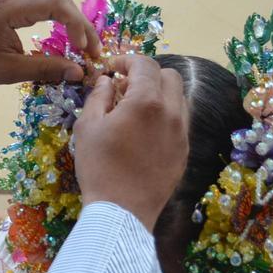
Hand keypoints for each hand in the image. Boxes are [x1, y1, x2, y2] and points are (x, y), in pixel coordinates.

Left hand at [0, 0, 100, 98]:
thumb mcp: (8, 70)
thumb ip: (45, 69)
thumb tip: (78, 72)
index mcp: (10, 6)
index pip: (57, 5)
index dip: (77, 26)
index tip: (85, 50)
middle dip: (80, 25)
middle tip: (91, 52)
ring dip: (72, 11)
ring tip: (88, 33)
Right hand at [72, 54, 186, 228]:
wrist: (122, 212)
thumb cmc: (99, 168)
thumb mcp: (87, 128)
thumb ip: (97, 97)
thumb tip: (105, 81)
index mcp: (146, 101)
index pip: (144, 64)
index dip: (126, 60)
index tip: (112, 68)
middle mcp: (171, 112)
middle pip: (169, 76)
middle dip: (147, 74)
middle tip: (124, 88)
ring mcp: (182, 133)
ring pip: (179, 98)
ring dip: (159, 94)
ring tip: (136, 109)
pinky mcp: (184, 151)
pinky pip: (180, 121)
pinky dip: (165, 115)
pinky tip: (145, 131)